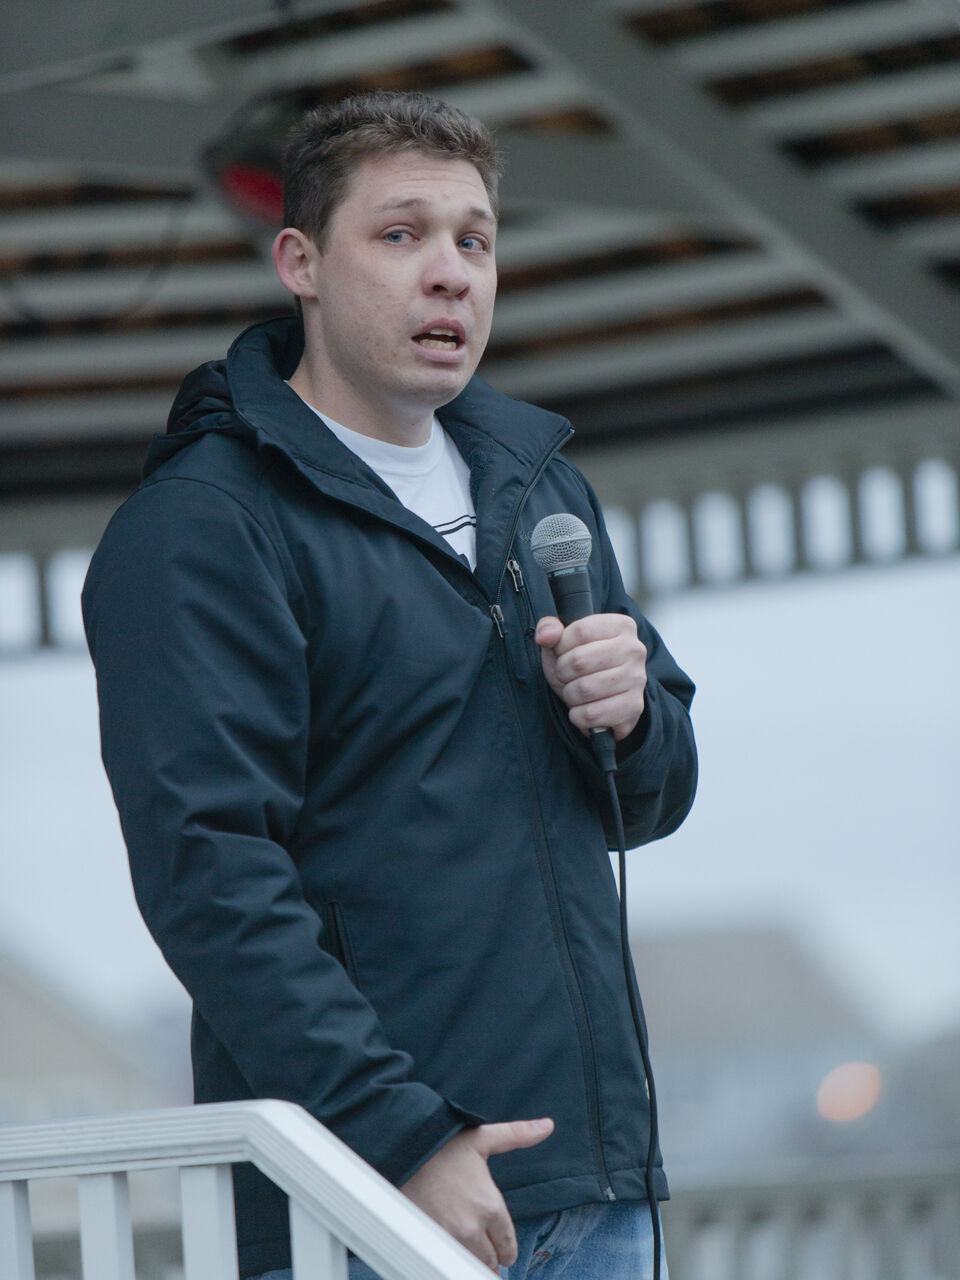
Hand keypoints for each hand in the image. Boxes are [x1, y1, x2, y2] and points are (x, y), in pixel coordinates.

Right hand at [400, 1118, 553, 1271]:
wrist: (402, 1151)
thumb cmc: (441, 1145)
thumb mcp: (482, 1137)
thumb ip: (517, 1135)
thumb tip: (547, 1126)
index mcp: (490, 1205)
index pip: (508, 1244)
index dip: (506, 1248)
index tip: (503, 1250)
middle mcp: (472, 1227)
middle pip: (491, 1260)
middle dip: (492, 1257)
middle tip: (489, 1255)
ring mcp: (449, 1237)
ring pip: (470, 1264)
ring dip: (473, 1261)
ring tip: (473, 1257)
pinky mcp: (429, 1241)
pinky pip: (447, 1261)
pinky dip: (452, 1259)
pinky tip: (451, 1254)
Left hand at [535, 614, 646, 741]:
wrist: (605, 699)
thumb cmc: (582, 666)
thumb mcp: (562, 643)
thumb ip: (549, 629)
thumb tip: (545, 636)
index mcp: (621, 626)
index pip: (580, 631)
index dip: (561, 646)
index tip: (563, 654)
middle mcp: (634, 650)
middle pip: (579, 661)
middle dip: (563, 673)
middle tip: (567, 676)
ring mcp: (637, 679)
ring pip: (584, 689)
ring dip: (570, 695)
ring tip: (576, 693)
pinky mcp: (633, 707)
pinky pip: (591, 714)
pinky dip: (578, 716)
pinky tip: (584, 709)